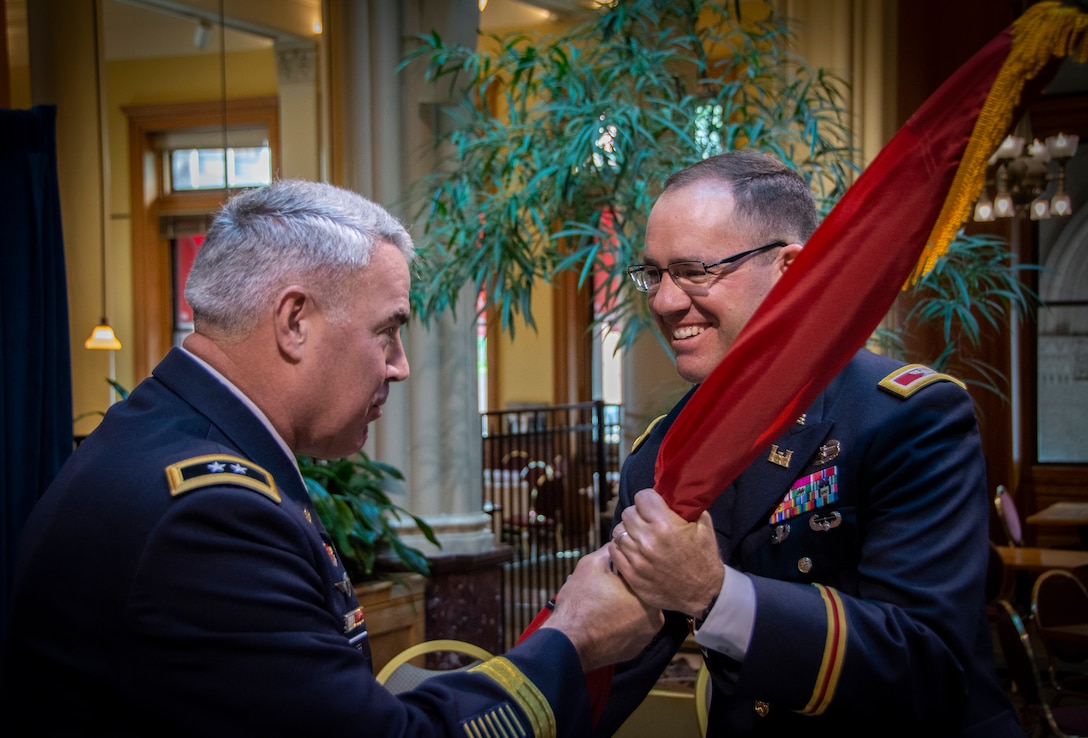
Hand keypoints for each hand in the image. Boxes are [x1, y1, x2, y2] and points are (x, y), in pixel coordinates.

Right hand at [541, 547, 662, 671]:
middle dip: (624, 590)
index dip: (623, 572)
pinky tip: (602, 621)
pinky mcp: (634, 652)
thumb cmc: (581, 602)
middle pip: (639, 596)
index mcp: (649, 597)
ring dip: (623, 608)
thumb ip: (610, 551)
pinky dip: (619, 625)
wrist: (568, 642)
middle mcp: (655, 620)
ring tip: (601, 605)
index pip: (641, 576)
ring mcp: (645, 639)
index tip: (610, 574)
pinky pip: (630, 631)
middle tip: (604, 589)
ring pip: (635, 614)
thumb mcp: (592, 564)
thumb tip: (617, 543)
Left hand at [609, 488, 722, 616]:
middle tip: (646, 521)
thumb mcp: (704, 527)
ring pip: (618, 531)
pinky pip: (614, 551)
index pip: (642, 497)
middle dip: (637, 514)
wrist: (704, 594)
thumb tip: (674, 493)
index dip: (648, 499)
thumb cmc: (704, 558)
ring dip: (628, 531)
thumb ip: (687, 507)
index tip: (652, 504)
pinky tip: (633, 549)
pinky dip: (621, 548)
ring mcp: (637, 559)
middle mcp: (648, 540)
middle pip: (628, 513)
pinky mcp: (631, 575)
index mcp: (665, 525)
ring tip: (639, 536)